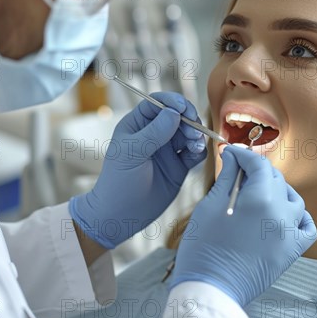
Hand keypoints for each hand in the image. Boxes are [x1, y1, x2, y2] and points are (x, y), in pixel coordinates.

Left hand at [69, 92, 206, 248]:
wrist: (121, 215)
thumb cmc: (118, 182)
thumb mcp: (132, 154)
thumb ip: (153, 133)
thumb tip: (174, 113)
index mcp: (137, 125)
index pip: (157, 104)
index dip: (172, 102)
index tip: (184, 108)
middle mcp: (154, 134)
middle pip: (177, 116)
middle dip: (188, 120)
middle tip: (193, 130)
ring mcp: (167, 150)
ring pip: (188, 133)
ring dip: (195, 135)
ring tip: (194, 145)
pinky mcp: (178, 166)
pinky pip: (194, 152)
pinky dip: (198, 150)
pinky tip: (195, 154)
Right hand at [170, 145, 316, 307]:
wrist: (211, 288)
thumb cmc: (203, 249)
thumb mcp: (209, 206)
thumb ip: (226, 179)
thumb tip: (233, 157)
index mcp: (259, 198)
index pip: (258, 164)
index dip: (243, 155)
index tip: (232, 153)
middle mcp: (280, 212)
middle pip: (275, 179)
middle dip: (256, 171)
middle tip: (237, 173)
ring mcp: (289, 233)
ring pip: (292, 199)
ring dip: (276, 190)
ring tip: (257, 194)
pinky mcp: (292, 252)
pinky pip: (306, 227)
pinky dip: (298, 217)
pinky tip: (283, 214)